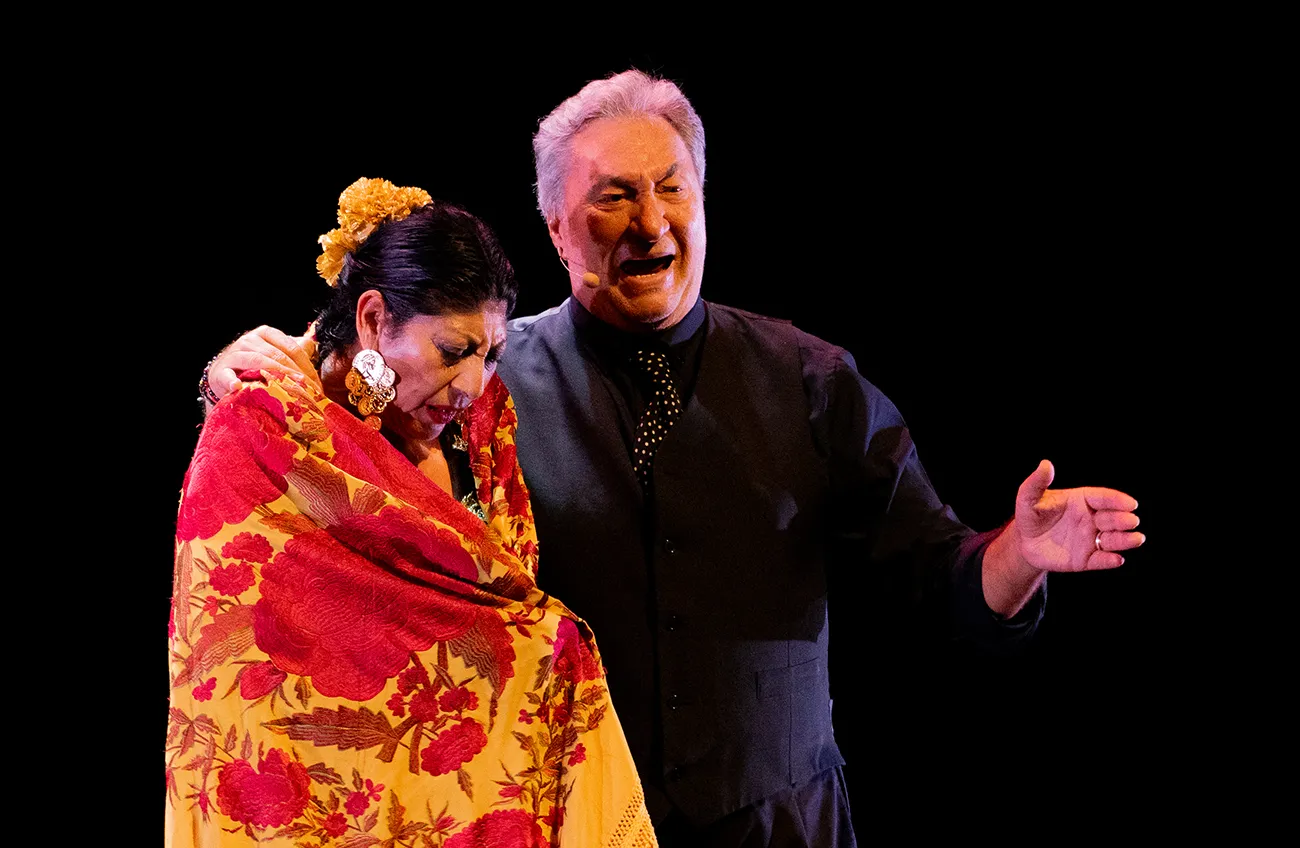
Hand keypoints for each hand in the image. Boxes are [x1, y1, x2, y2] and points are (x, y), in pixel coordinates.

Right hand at [207, 326, 318, 400]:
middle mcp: (250, 340)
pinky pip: (227, 376)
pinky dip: (233, 381)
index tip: (317, 387)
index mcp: (267, 334)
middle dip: (296, 376)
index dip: (308, 368)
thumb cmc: (254, 366)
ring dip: (276, 378)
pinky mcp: (220, 371)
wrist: (223, 375)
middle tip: (308, 394)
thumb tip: (313, 346)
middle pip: (278, 356)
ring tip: (288, 391)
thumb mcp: (274, 354)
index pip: (293, 349)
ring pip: (258, 362)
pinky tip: (238, 387)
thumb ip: (293, 351)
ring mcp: (234, 354)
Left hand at [1013, 459, 1143, 572]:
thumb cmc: (1030, 515)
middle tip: (1131, 521)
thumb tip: (1045, 464)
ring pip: (1112, 540)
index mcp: (1082, 501)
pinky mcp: (1086, 559)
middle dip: (1123, 520)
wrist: (1024, 542)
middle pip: (1112, 518)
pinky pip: (1100, 560)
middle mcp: (1092, 519)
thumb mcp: (1028, 497)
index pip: (1103, 498)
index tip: (1131, 503)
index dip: (1117, 500)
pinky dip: (1110, 560)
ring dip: (1125, 540)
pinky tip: (1117, 559)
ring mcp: (1090, 539)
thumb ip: (1036, 483)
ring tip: (1136, 539)